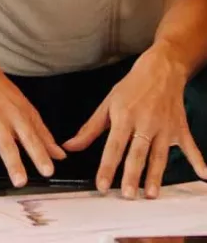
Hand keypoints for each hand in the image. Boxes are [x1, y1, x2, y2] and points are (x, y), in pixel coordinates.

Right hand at [0, 50, 65, 187]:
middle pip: (6, 143)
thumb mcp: (25, 108)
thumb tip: (60, 156)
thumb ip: (42, 133)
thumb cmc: (3, 94)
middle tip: (20, 181)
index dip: (39, 154)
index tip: (48, 171)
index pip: (30, 137)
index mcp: (16, 115)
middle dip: (13, 162)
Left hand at [64, 46, 206, 198]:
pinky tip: (204, 176)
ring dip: (156, 175)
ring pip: (160, 155)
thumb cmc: (132, 86)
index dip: (107, 166)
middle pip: (138, 153)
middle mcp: (145, 123)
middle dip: (132, 175)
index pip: (114, 145)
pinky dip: (198, 161)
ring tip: (151, 194)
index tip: (101, 185)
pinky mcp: (180, 128)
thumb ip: (90, 129)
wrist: (161, 69)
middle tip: (127, 195)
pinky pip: (190, 147)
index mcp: (125, 116)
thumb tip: (70, 146)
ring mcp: (165, 127)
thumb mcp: (108, 103)